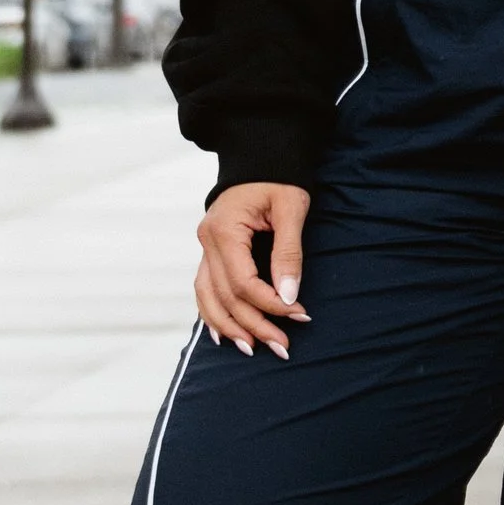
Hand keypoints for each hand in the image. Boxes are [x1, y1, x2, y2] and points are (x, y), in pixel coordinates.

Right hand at [194, 180, 311, 357]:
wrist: (261, 155)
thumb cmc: (279, 178)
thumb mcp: (291, 208)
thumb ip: (288, 253)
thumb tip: (289, 296)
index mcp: (224, 229)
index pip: (243, 282)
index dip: (269, 304)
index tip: (298, 315)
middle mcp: (207, 241)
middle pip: (226, 296)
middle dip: (254, 324)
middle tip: (282, 347)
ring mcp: (204, 247)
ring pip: (208, 297)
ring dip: (230, 326)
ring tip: (252, 349)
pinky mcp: (210, 251)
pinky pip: (205, 288)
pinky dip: (212, 312)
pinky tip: (223, 334)